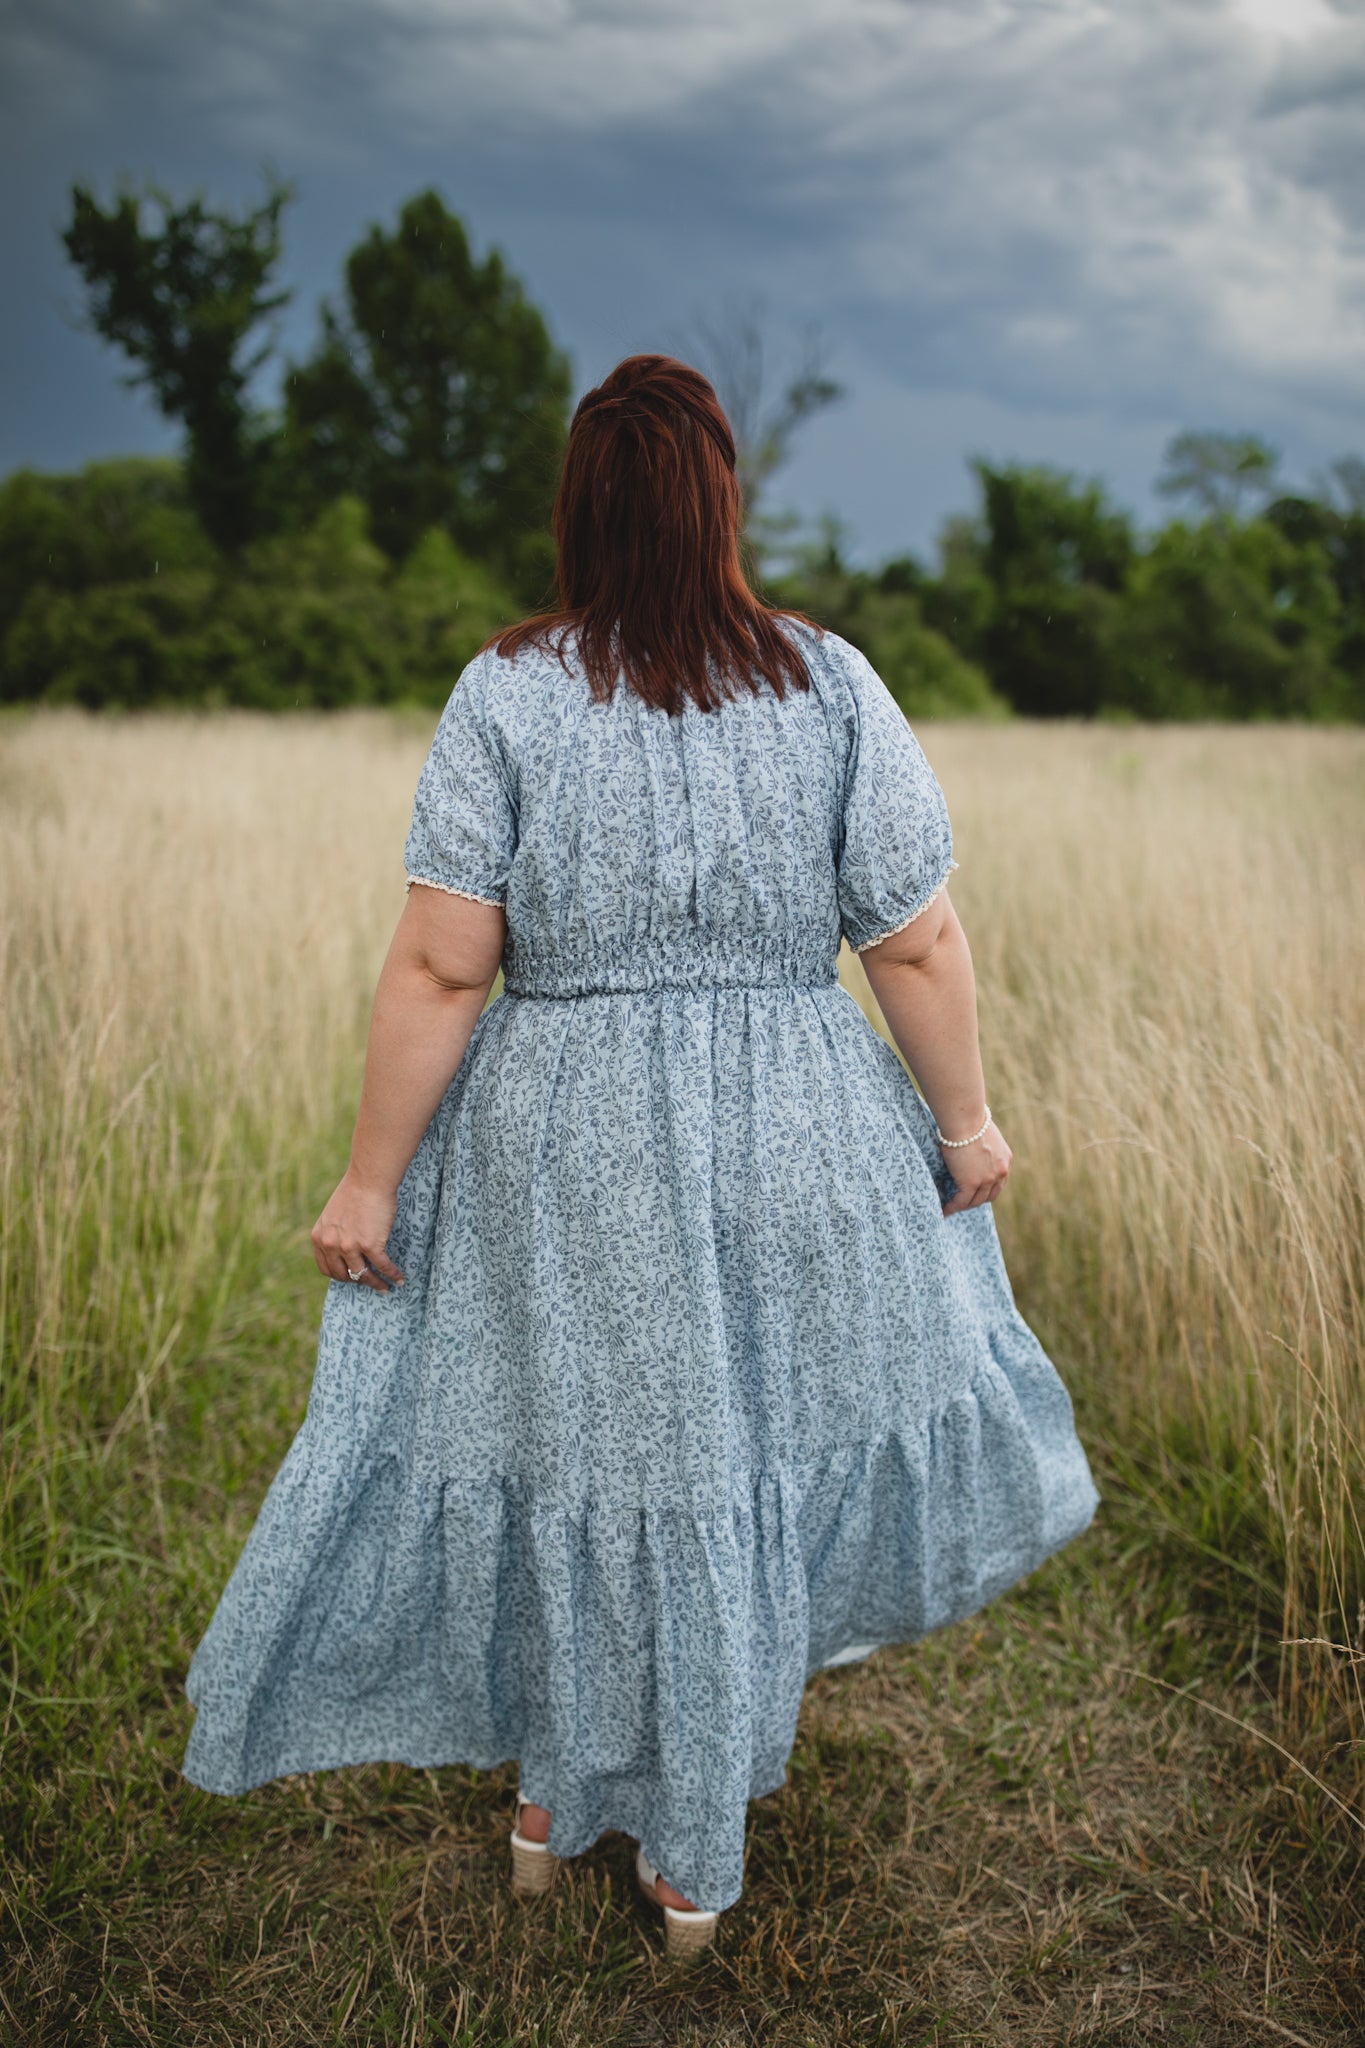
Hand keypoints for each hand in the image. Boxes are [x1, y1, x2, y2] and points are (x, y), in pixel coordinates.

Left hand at [311, 1169, 404, 1291]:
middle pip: (344, 1275)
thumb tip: (343, 1248)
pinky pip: (382, 1266)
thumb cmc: (355, 1191)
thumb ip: (333, 1233)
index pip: (326, 1268)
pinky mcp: (370, 1245)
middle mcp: (331, 1244)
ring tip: (384, 1287)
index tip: (350, 1277)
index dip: (339, 1275)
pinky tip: (399, 1279)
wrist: (369, 1179)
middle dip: (357, 1281)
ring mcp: (350, 1246)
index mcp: (319, 1237)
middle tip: (368, 1282)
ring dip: (376, 1284)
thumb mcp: (332, 1214)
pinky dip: (392, 1275)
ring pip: (363, 1275)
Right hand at [940, 1122, 1011, 1215]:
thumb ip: (983, 1145)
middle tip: (963, 1201)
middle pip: (990, 1195)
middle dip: (977, 1199)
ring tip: (952, 1207)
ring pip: (976, 1201)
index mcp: (1005, 1159)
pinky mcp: (971, 1183)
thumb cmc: (969, 1120)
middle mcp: (1000, 1172)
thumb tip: (972, 1145)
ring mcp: (987, 1179)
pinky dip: (953, 1207)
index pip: (998, 1181)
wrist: (965, 1120)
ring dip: (964, 1206)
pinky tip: (945, 1210)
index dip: (987, 1188)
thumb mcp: (984, 1134)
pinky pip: (962, 1201)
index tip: (976, 1191)